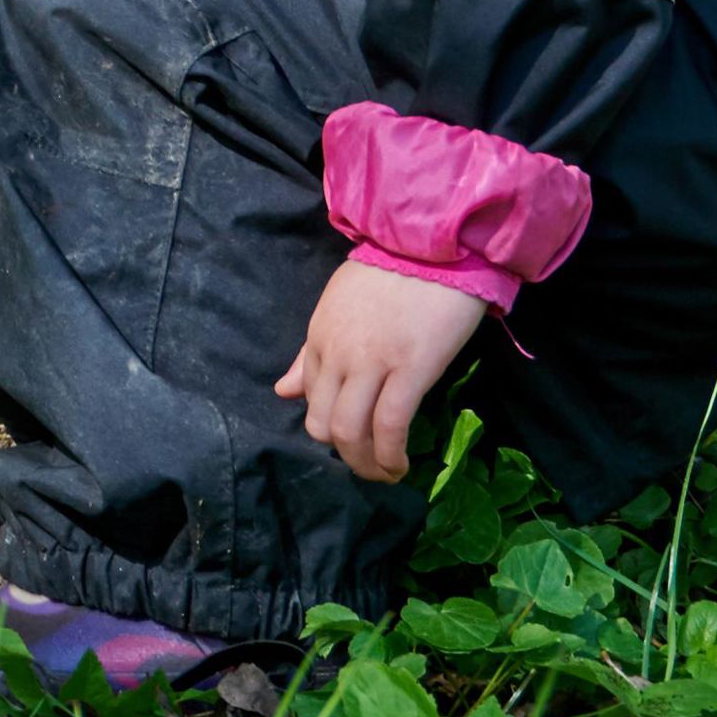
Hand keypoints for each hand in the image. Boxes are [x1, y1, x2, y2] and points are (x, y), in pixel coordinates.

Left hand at [274, 261, 486, 481]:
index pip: (309, 398)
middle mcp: (338, 354)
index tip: (354, 436)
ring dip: (366, 464)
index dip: (330, 426)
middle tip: (370, 464)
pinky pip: (390, 425)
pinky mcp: (410, 368)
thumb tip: (282, 391)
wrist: (435, 243)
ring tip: (385, 473)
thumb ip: (311, 352)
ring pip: (351, 432)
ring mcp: (371, 362)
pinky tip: (402, 465)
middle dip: (345, 454)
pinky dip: (391, 454)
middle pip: (324, 424)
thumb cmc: (393, 272)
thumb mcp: (338, 306)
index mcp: (319, 337)